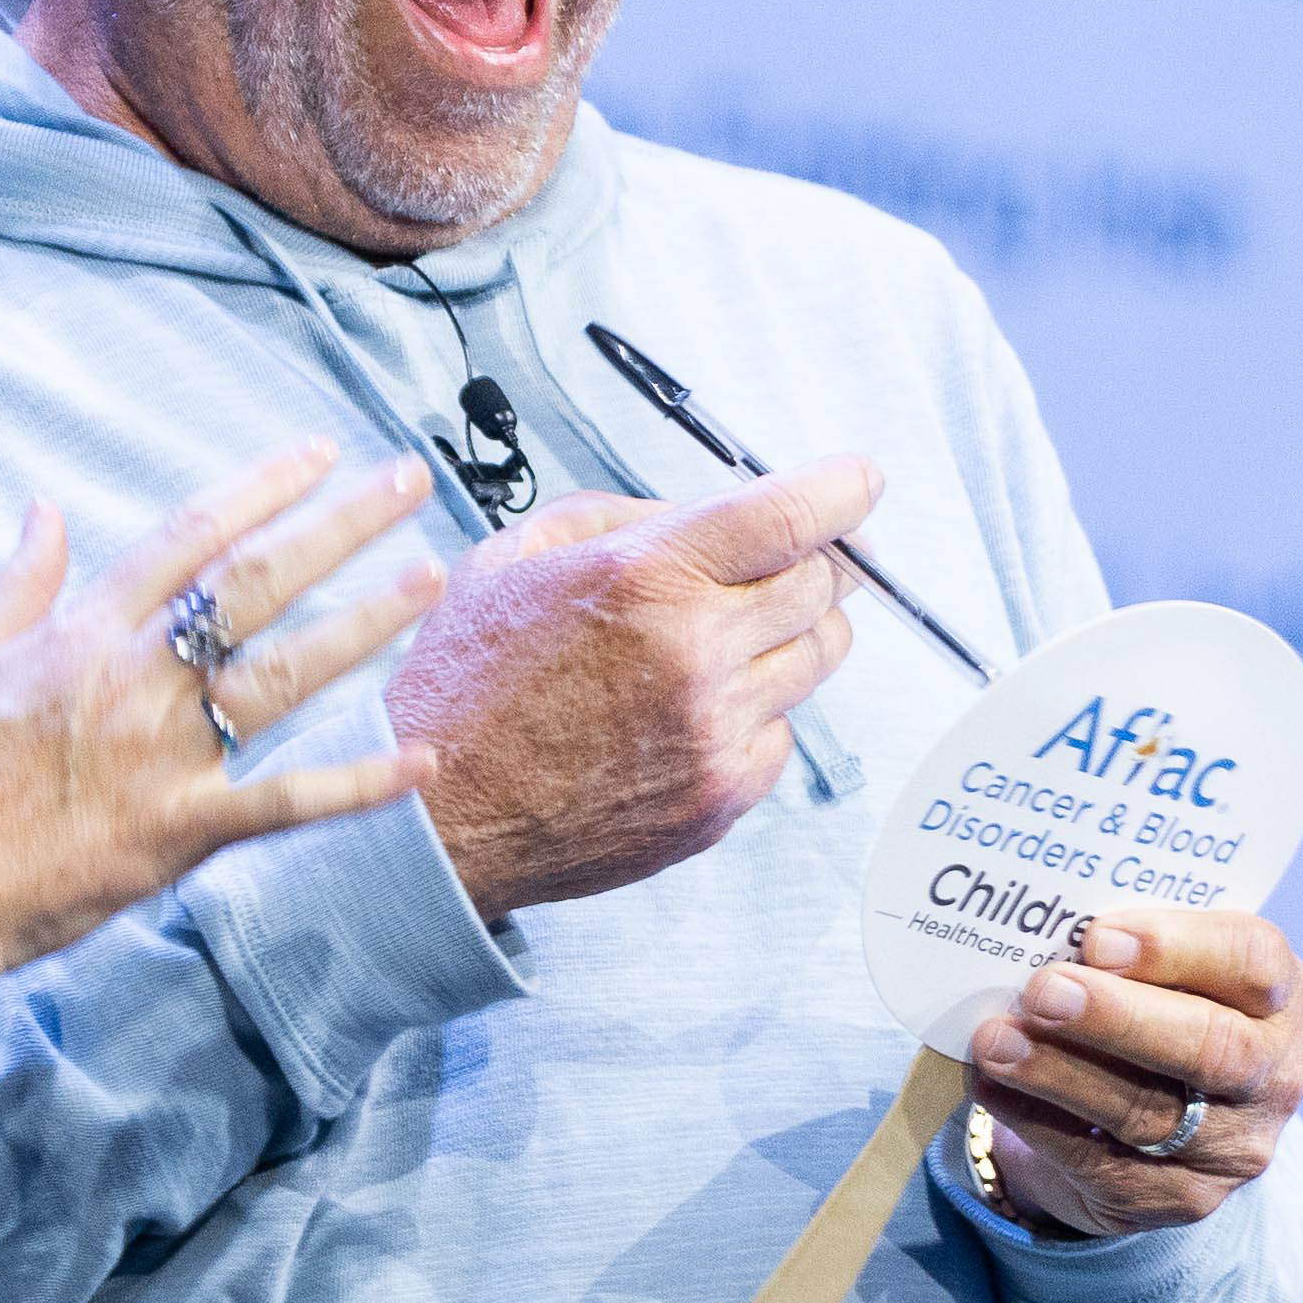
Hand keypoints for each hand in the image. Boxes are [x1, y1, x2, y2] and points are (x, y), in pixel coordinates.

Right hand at [0, 447, 447, 1035]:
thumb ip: (18, 582)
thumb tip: (45, 507)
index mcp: (82, 632)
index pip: (189, 535)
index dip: (261, 486)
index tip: (320, 452)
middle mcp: (133, 679)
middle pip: (256, 582)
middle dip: (340, 525)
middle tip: (409, 481)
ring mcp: (162, 755)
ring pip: (285, 674)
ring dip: (366, 623)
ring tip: (431, 577)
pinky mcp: (179, 832)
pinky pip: (285, 802)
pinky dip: (357, 784)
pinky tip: (424, 762)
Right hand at [381, 461, 873, 920]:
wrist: (445, 819)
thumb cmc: (467, 688)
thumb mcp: (515, 557)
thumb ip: (621, 516)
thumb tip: (707, 510)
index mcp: (646, 578)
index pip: (790, 516)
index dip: (841, 490)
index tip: (857, 482)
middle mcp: (694, 653)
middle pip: (821, 585)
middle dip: (810, 561)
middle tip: (780, 560)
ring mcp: (716, 732)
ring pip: (817, 659)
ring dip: (790, 633)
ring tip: (726, 636)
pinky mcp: (723, 795)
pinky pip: (783, 733)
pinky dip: (756, 709)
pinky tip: (692, 707)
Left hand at [965, 905, 1302, 1239]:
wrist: (1156, 1125)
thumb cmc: (1157, 1012)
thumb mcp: (1168, 973)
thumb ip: (1132, 950)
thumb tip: (1047, 932)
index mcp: (1279, 996)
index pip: (1253, 961)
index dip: (1177, 947)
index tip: (1098, 938)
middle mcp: (1272, 1074)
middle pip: (1210, 1047)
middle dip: (1118, 1017)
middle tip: (1043, 992)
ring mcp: (1233, 1146)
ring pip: (1147, 1110)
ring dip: (1060, 1072)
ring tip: (996, 1040)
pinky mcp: (1180, 1197)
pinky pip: (1100, 1162)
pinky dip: (1036, 1119)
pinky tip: (991, 1084)